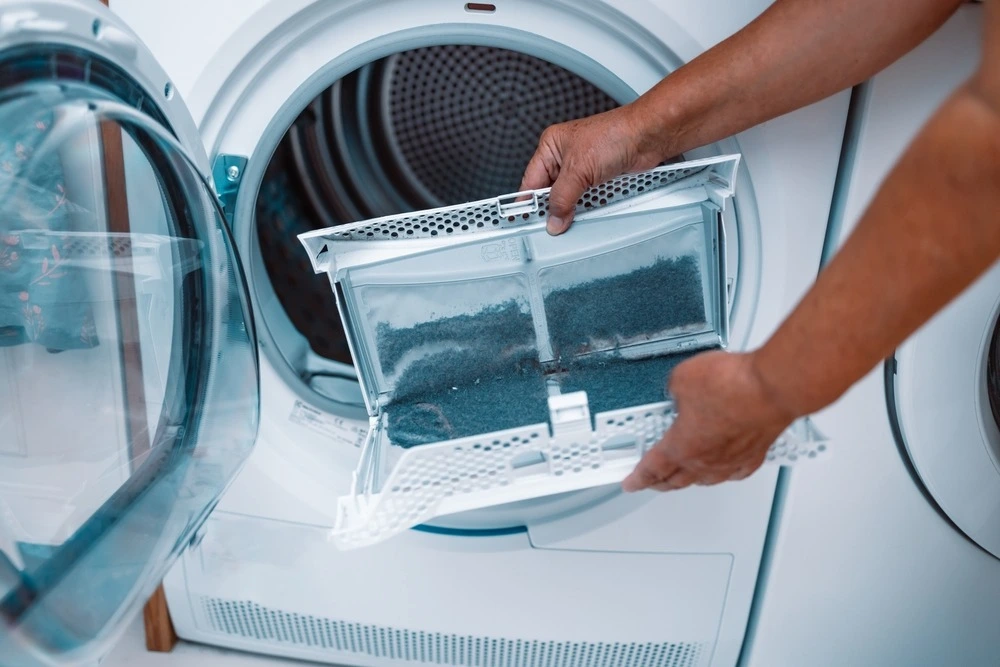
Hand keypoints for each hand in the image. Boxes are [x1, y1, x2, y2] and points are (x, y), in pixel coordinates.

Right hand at [519, 105, 668, 234]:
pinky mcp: (600, 177)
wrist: (648, 136)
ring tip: (570, 218)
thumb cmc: (616, 134)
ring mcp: (584, 168)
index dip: (529, 202)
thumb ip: (562, 198)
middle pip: (550, 192)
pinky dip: (588, 207)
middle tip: (552, 224)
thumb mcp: (579, 170)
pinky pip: (587, 198)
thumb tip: (553, 218)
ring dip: (572, 208)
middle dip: (553, 208)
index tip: (526, 220)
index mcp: (552, 146)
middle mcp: (566, 156)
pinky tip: (588, 211)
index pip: (531, 180)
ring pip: (570, 197)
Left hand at [622, 350, 797, 491]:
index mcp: (681, 445)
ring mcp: (731, 459)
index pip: (652, 468)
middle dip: (660, 483)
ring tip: (683, 478)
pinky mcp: (754, 453)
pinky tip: (726, 471)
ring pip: (705, 479)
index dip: (638, 478)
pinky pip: (735, 472)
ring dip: (690, 480)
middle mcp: (705, 459)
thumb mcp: (683, 378)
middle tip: (652, 483)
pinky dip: (726, 474)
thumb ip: (675, 389)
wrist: (771, 388)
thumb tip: (677, 388)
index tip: (631, 483)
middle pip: (676, 480)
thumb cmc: (732, 385)